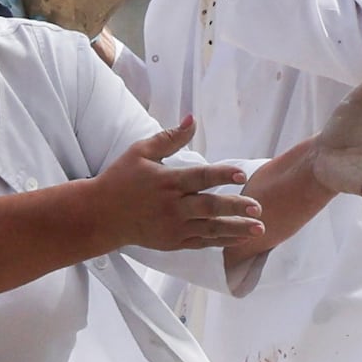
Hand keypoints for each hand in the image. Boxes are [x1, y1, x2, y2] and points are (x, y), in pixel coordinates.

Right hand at [93, 116, 263, 251]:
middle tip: (258, 207)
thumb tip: (193, 118)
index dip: (221, 174)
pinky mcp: (173, 241)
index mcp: (167, 181)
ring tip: (259, 228)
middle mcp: (172, 206)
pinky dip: (222, 241)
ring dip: (236, 229)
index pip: (199, 177)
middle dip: (235, 207)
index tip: (241, 174)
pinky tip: (240, 239)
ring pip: (210, 229)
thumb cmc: (121, 179)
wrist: (102, 215)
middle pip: (209, 206)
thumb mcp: (141, 152)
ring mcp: (173, 226)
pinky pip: (202, 242)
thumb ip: (170, 137)